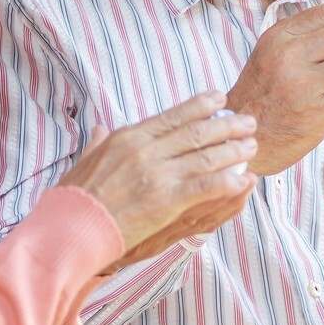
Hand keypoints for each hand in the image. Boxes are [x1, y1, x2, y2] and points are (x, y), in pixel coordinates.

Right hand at [56, 92, 257, 271]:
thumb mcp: (84, 160)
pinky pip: (204, 187)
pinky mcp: (164, 200)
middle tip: (249, 122)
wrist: (70, 225)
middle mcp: (146, 150)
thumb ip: (97, 143)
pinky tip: (245, 179)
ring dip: (234, 150)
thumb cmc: (74, 196)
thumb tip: (100, 129)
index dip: (201, 106)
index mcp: (128, 137)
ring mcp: (156, 174)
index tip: (221, 99)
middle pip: (196, 132)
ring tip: (253, 147)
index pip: (173, 116)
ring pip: (205, 156)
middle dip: (227, 126)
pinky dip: (228, 181)